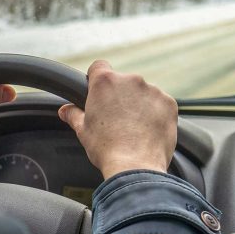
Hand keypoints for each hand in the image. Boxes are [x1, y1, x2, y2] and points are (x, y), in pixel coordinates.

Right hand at [58, 60, 175, 179]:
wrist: (135, 167)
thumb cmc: (106, 149)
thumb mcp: (83, 131)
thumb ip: (74, 115)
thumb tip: (65, 110)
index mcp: (105, 82)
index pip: (99, 66)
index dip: (97, 78)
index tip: (100, 92)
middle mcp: (130, 80)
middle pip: (123, 82)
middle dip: (121, 96)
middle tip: (117, 119)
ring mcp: (152, 90)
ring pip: (144, 93)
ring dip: (140, 104)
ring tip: (135, 129)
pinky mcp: (169, 103)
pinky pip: (160, 104)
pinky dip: (156, 113)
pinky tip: (149, 131)